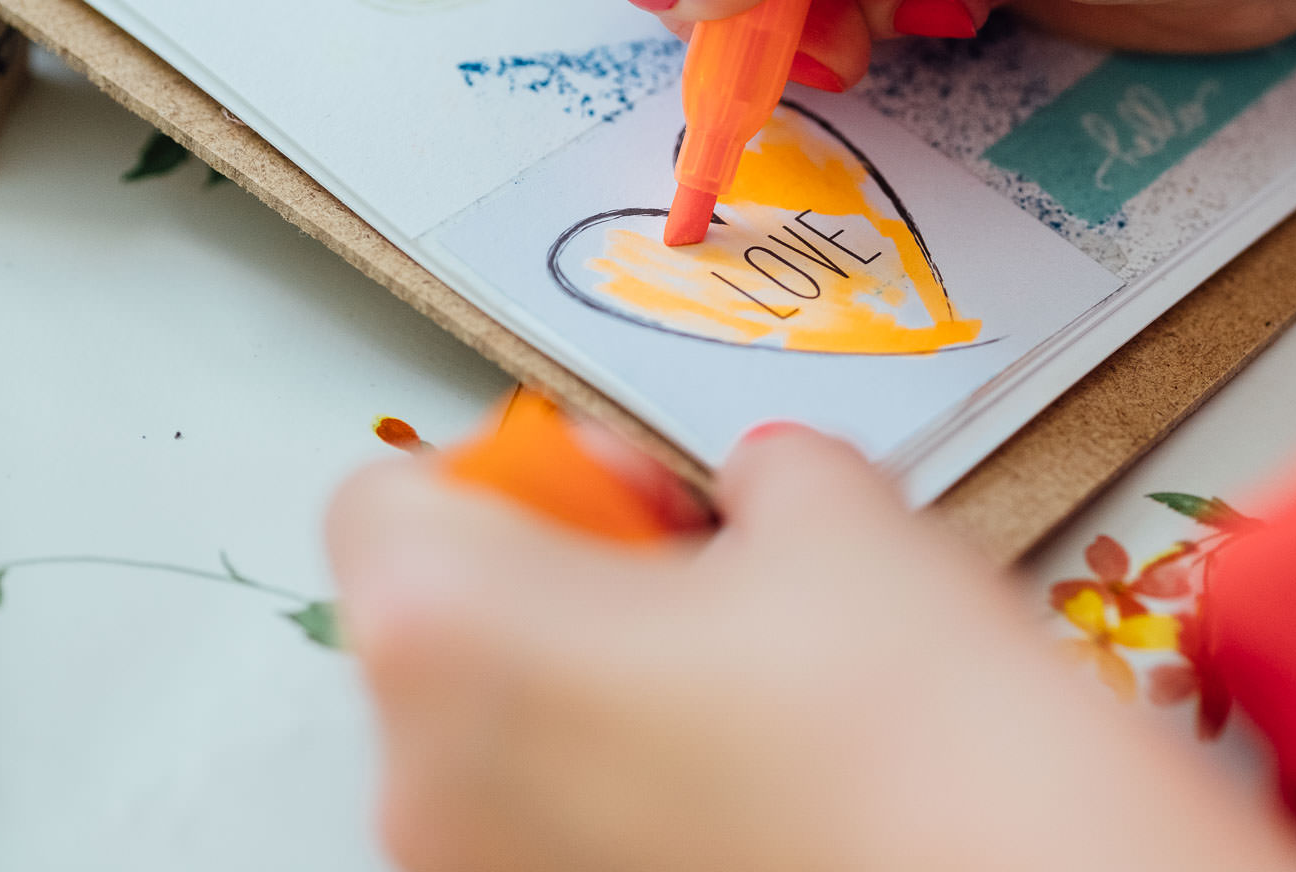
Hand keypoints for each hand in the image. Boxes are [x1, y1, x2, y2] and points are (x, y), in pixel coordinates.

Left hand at [328, 423, 1295, 871]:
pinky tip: (772, 780)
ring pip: (504, 735)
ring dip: (606, 686)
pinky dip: (631, 786)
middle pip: (444, 621)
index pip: (388, 497)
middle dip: (574, 578)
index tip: (638, 492)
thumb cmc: (908, 724)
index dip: (527, 468)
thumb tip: (755, 494)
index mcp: (447, 630)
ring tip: (765, 687)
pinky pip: (556, 826)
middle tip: (716, 580)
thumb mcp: (838, 515)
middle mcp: (423, 779)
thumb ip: (757, 472)